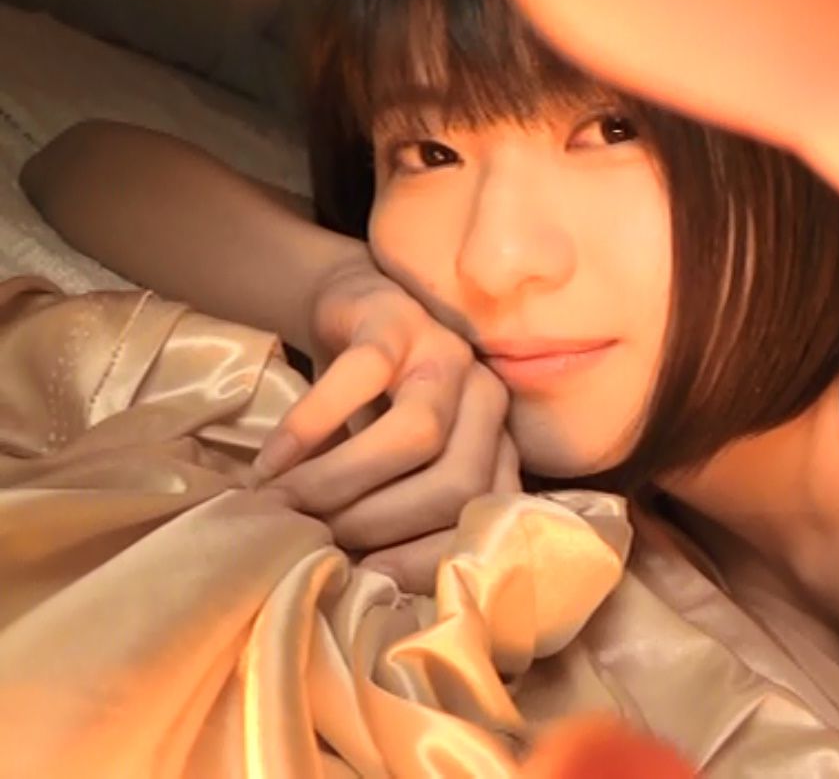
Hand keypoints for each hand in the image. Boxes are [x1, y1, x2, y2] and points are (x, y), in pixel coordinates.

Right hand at [256, 259, 519, 591]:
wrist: (350, 312)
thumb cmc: (374, 411)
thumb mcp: (396, 473)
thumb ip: (399, 517)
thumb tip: (363, 592)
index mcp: (499, 447)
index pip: (486, 517)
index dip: (428, 556)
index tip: (367, 576)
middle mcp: (487, 401)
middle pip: (456, 484)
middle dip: (379, 523)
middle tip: (314, 536)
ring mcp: (448, 355)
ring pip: (417, 435)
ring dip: (343, 480)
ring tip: (286, 503)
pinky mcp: (398, 320)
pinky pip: (364, 377)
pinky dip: (312, 426)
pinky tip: (273, 459)